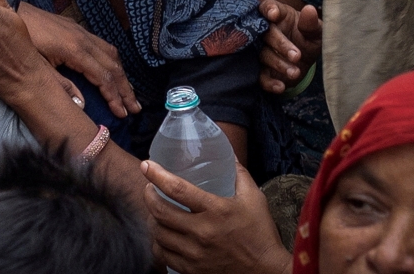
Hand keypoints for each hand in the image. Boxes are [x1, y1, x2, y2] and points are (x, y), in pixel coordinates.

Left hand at [18, 2, 138, 117]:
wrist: (10, 9)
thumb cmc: (22, 40)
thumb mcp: (37, 65)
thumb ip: (60, 84)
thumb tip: (82, 104)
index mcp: (75, 51)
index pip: (103, 77)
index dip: (114, 97)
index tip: (122, 114)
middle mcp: (84, 39)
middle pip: (113, 67)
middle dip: (125, 89)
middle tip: (135, 108)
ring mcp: (81, 32)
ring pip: (111, 54)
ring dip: (122, 75)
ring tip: (129, 93)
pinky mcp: (76, 28)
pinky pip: (103, 45)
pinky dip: (112, 61)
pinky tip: (113, 70)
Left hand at [141, 160, 291, 273]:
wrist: (268, 272)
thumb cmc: (260, 233)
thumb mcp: (253, 199)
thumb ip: (238, 174)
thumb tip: (228, 152)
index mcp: (216, 211)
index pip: (178, 189)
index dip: (157, 175)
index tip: (146, 165)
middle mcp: (202, 232)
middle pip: (160, 211)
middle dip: (148, 196)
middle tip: (149, 189)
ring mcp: (195, 254)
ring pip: (159, 233)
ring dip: (152, 219)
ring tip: (156, 211)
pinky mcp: (193, 270)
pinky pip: (164, 255)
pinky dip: (158, 242)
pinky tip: (162, 234)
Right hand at [259, 0, 321, 93]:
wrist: (305, 61)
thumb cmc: (309, 38)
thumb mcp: (316, 31)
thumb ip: (311, 22)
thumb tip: (309, 9)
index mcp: (277, 15)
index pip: (267, 7)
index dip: (269, 10)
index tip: (274, 14)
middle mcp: (264, 30)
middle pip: (265, 33)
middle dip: (280, 44)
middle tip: (296, 55)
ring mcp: (260, 50)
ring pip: (263, 55)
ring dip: (278, 64)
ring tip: (295, 72)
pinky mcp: (261, 69)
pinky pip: (260, 76)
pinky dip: (269, 82)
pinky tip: (280, 86)